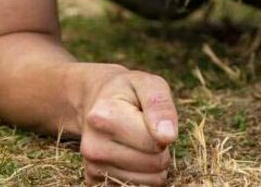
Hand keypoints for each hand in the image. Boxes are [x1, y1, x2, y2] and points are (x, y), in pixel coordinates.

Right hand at [79, 66, 177, 184]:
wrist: (95, 102)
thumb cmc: (127, 91)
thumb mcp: (148, 84)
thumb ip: (160, 105)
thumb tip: (168, 136)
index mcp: (104, 116)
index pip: (155, 141)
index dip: (164, 130)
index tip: (150, 116)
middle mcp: (93, 146)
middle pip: (154, 164)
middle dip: (160, 148)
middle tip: (146, 129)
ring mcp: (93, 167)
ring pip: (149, 181)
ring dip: (153, 163)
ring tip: (138, 141)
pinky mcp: (94, 181)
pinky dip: (142, 175)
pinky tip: (130, 154)